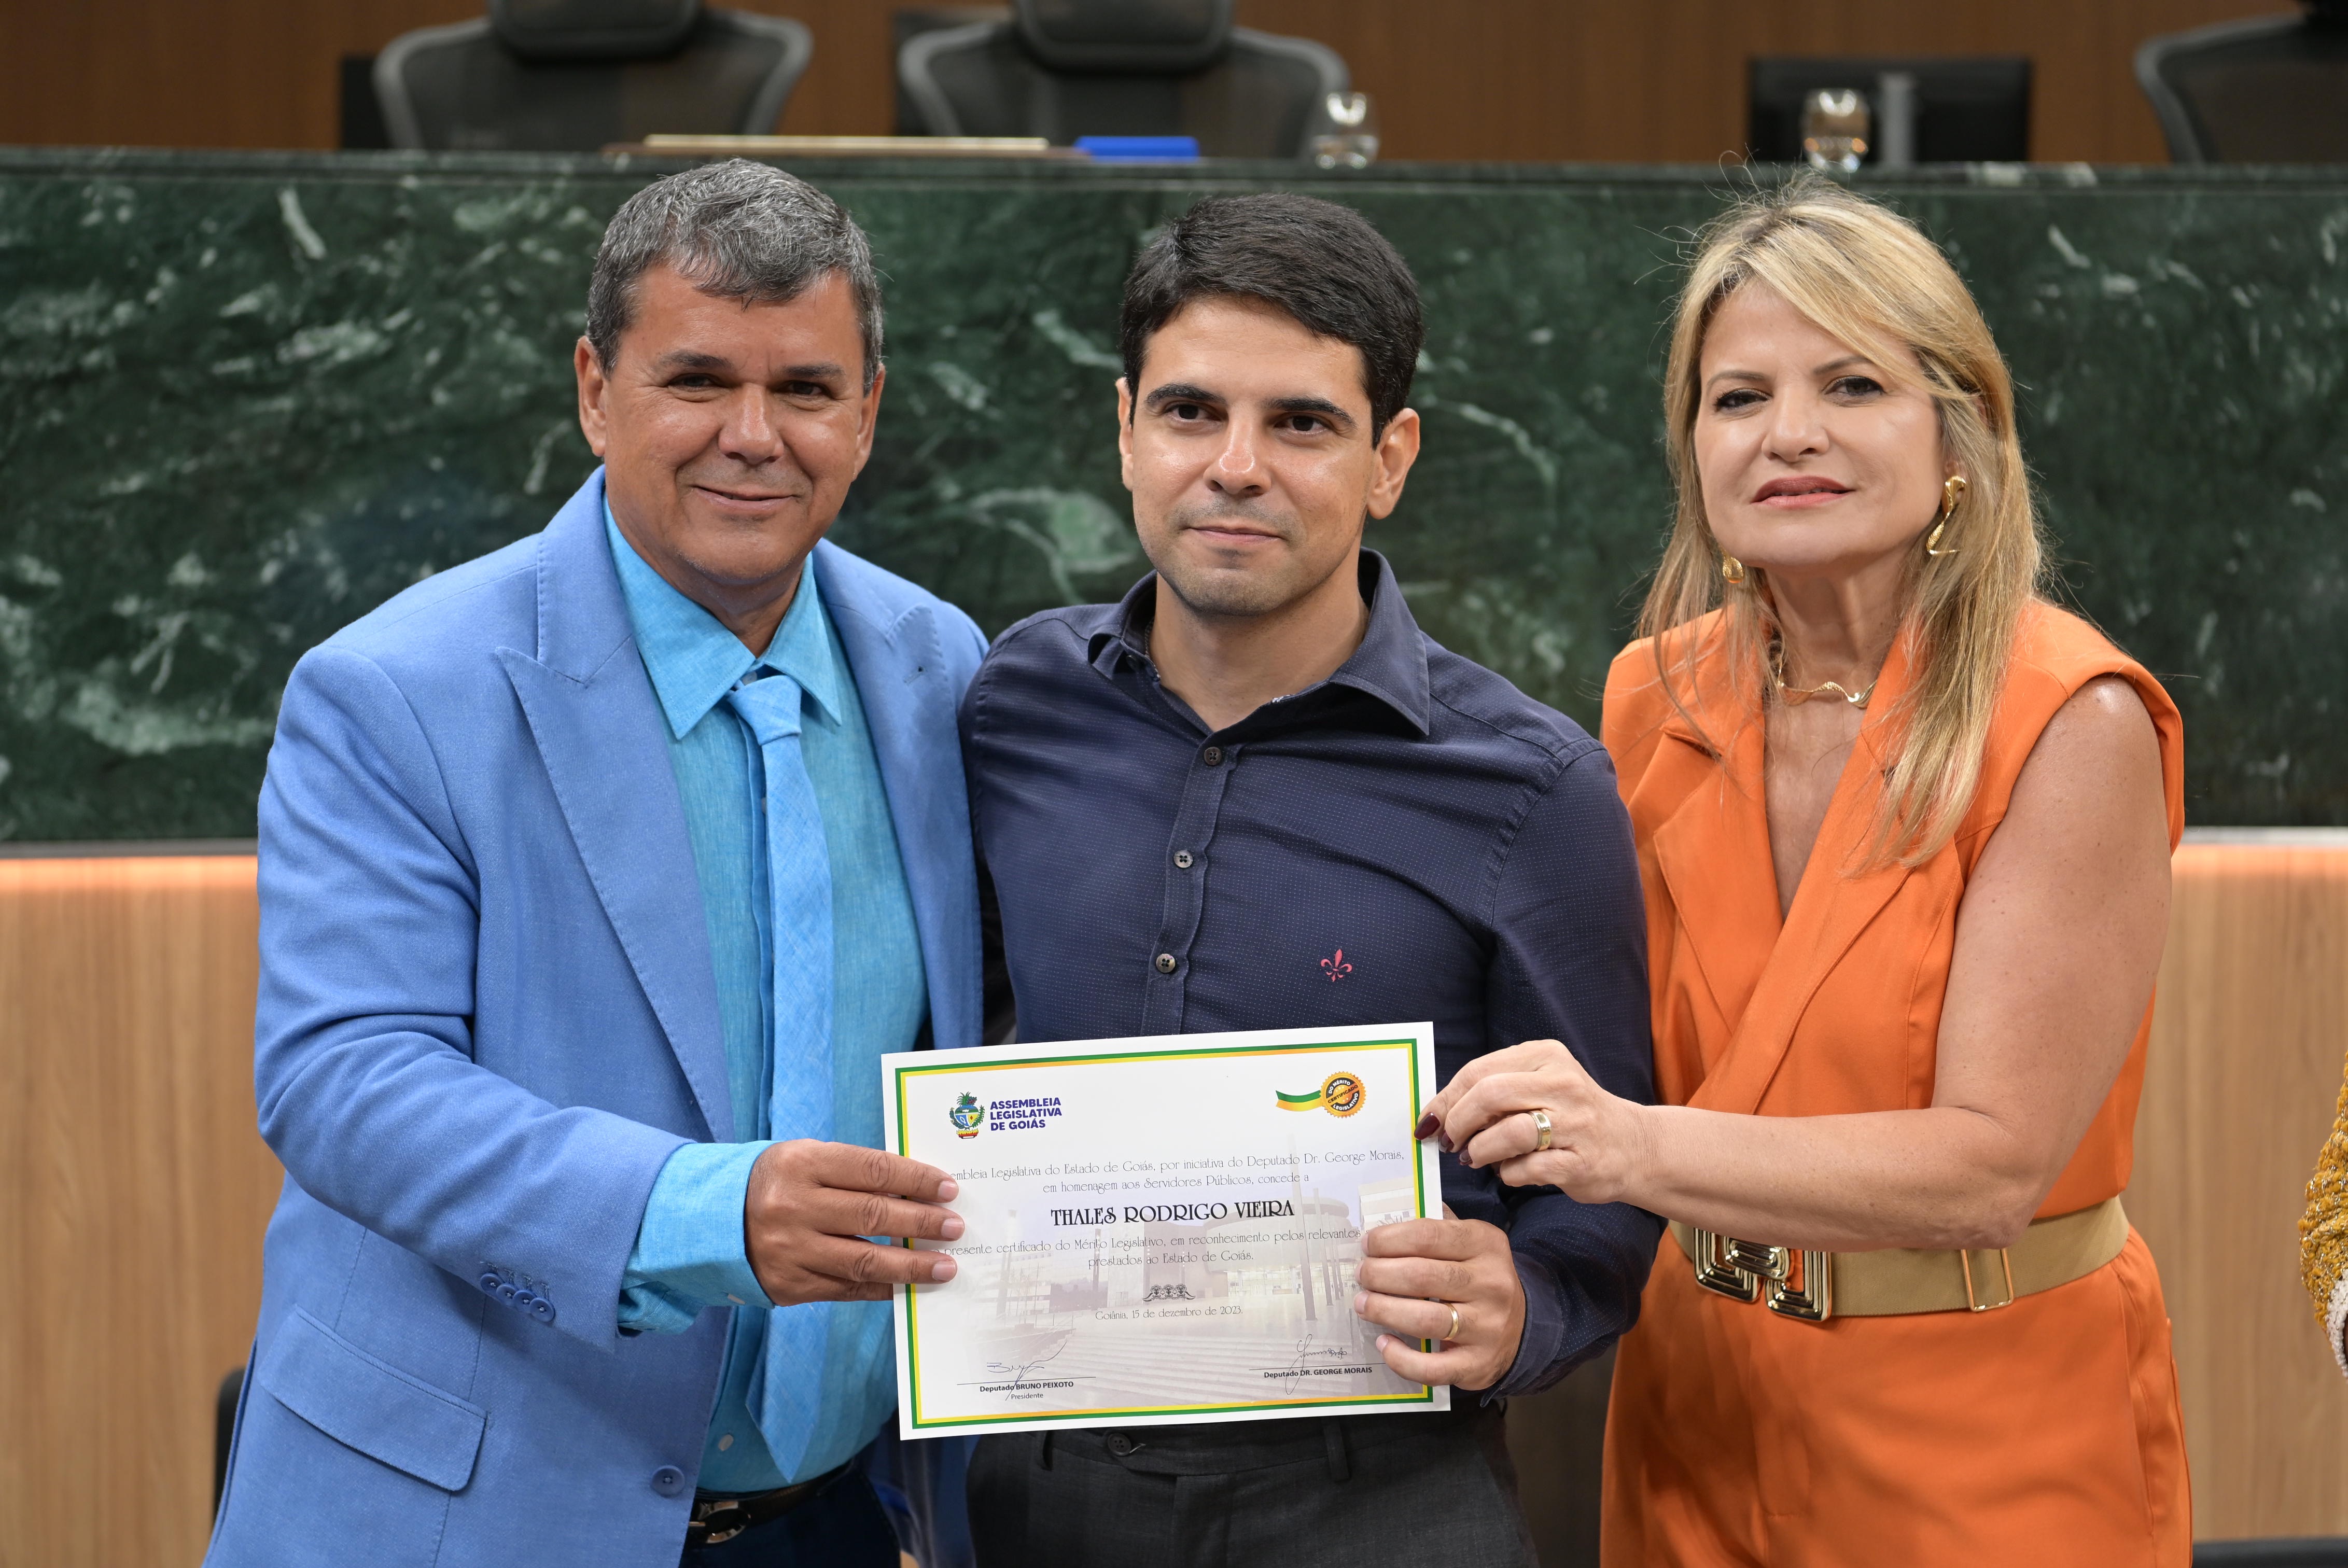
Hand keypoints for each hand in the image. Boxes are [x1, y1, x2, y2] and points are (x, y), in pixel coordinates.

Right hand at [743, 1140, 963, 1305]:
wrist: (711, 1222)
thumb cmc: (775, 1183)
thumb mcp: (807, 1160)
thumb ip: (855, 1172)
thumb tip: (916, 1191)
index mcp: (801, 1164)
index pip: (872, 1170)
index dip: (916, 1179)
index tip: (949, 1189)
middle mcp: (793, 1207)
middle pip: (873, 1214)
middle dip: (922, 1221)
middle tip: (955, 1227)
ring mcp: (791, 1250)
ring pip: (865, 1259)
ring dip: (912, 1264)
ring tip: (945, 1265)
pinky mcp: (790, 1285)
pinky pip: (847, 1288)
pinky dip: (882, 1286)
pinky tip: (908, 1285)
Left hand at [1351, 1210, 1524, 1391]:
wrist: (1523, 1328)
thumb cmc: (1478, 1278)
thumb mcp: (1469, 1242)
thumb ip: (1435, 1228)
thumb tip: (1386, 1219)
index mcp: (1485, 1244)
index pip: (1428, 1234)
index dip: (1389, 1239)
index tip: (1367, 1245)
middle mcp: (1491, 1284)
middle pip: (1421, 1276)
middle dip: (1380, 1274)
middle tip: (1361, 1275)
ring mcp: (1487, 1327)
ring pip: (1425, 1319)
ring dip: (1383, 1310)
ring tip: (1362, 1304)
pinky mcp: (1478, 1364)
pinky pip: (1432, 1367)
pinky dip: (1401, 1358)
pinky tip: (1384, 1343)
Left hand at [1416, 1039, 1644, 1202]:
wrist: (1633, 1146)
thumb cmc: (1571, 1115)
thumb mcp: (1537, 1084)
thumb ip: (1493, 1090)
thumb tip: (1438, 1113)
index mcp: (1546, 1056)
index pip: (1479, 1070)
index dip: (1446, 1098)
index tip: (1430, 1120)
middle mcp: (1563, 1084)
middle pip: (1489, 1094)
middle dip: (1458, 1122)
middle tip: (1450, 1142)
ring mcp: (1576, 1124)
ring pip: (1508, 1132)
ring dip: (1480, 1151)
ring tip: (1477, 1159)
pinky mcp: (1581, 1162)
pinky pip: (1527, 1169)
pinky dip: (1508, 1174)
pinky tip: (1510, 1172)